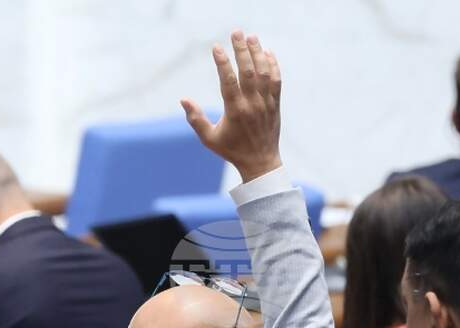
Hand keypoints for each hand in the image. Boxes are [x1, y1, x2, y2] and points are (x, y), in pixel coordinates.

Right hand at [181, 30, 281, 182]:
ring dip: (258, 53)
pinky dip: (272, 66)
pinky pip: (276, 81)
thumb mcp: (209, 139)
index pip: (228, 81)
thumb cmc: (232, 151)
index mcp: (235, 111)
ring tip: (252, 37)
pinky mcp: (275, 104)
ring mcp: (266, 103)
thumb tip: (183, 100)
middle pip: (248, 72)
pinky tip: (267, 53)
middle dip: (242, 50)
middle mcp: (252, 105)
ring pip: (263, 73)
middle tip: (236, 32)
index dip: (222, 63)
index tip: (216, 47)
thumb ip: (196, 119)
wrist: (260, 163)